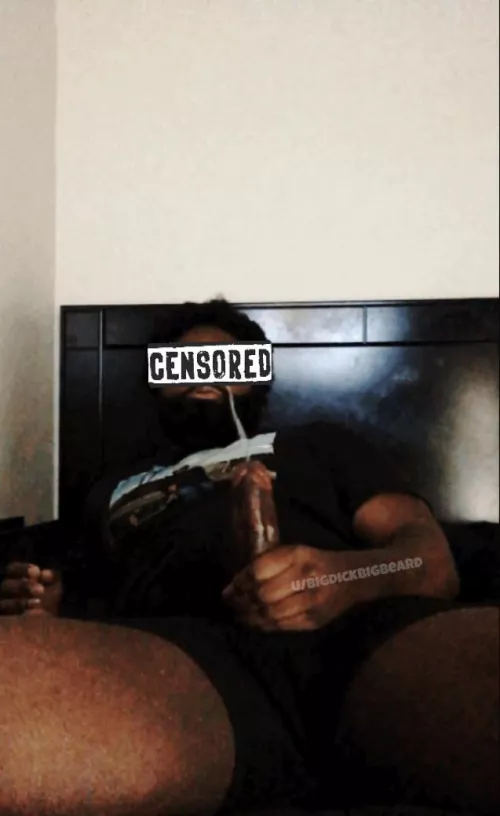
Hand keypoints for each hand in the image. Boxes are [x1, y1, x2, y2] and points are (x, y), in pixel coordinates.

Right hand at [0, 562, 62, 615]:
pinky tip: (31, 615)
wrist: (52, 622)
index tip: (37, 572)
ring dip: (20, 603)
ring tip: (38, 603)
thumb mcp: (54, 585)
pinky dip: (18, 617)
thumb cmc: (51, 598)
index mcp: (16, 578)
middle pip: (6, 585)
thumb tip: (44, 574)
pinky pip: (6, 620)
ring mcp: (3, 606)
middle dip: (23, 586)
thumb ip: (51, 577)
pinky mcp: (5, 620)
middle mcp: (6, 592)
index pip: (13, 569)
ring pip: (4, 604)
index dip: (23, 569)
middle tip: (41, 590)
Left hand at [222, 544, 362, 630]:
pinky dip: (264, 626)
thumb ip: (268, 563)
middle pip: (264, 594)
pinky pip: (283, 626)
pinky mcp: (315, 621)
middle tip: (229, 604)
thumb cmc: (316, 562)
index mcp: (299, 556)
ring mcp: (312, 602)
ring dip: (249, 617)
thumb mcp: (295, 552)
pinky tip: (254, 623)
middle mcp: (306, 578)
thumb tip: (235, 583)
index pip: (260, 571)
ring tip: (237, 615)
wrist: (353, 578)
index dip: (240, 582)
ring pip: (271, 614)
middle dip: (242, 601)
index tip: (228, 589)